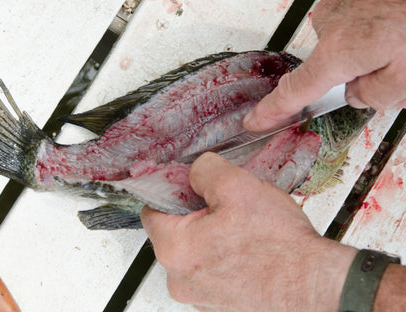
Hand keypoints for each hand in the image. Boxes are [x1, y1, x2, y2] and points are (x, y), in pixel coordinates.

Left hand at [141, 153, 356, 310]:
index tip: (189, 187)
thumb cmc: (280, 246)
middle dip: (196, 214)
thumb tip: (193, 171)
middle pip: (174, 232)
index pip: (151, 211)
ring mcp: (200, 296)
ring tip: (243, 229)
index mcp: (175, 250)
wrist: (316, 285)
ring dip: (213, 235)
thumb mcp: (237, 186)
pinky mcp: (219, 304)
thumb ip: (203, 170)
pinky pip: (211, 269)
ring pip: (195, 251)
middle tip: (226, 206)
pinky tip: (248, 248)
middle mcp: (181, 279)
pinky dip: (224, 256)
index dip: (171, 192)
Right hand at [243, 0, 405, 130]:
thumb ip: (378, 95)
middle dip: (360, 77)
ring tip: (396, 37)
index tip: (255, 120)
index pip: (294, 92)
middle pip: (333, 73)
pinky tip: (390, 22)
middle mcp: (327, 28)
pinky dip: (368, 32)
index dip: (271, 111)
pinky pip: (350, 27)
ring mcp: (332, 9)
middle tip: (394, 65)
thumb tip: (358, 96)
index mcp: (338, 52)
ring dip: (367, 52)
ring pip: (345, 50)